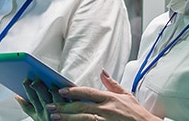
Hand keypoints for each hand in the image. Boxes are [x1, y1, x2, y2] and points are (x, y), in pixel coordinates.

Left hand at [20, 70, 160, 120]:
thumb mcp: (127, 95)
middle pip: (82, 106)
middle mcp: (107, 109)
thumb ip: (112, 84)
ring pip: (82, 118)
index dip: (74, 91)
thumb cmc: (138, 113)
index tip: (61, 90)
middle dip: (65, 105)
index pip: (89, 92)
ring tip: (54, 116)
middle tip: (50, 104)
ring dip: (67, 117)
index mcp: (110, 99)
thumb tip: (103, 71)